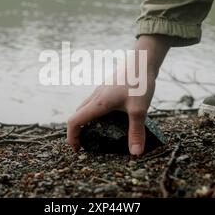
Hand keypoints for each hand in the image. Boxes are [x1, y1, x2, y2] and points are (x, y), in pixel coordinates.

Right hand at [67, 35, 170, 154]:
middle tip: (89, 144)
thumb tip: (135, 153)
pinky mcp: (107, 88)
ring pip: (86, 108)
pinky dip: (96, 114)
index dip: (72, 137)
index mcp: (98, 104)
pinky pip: (94, 103)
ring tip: (100, 134)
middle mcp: (96, 97)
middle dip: (79, 131)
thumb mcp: (139, 109)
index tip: (78, 150)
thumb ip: (136, 131)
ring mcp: (101, 91)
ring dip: (87, 122)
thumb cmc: (139, 82)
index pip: (74, 122)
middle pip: (78, 116)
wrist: (143, 60)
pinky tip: (112, 118)